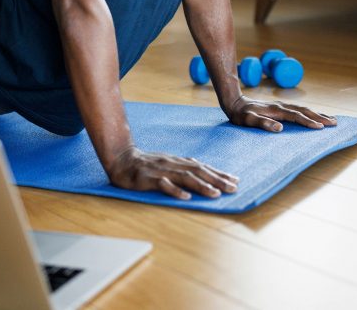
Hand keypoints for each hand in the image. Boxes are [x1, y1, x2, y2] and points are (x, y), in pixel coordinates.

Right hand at [106, 146, 239, 199]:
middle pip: (198, 172)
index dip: (219, 174)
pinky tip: (186, 197)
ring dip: (201, 185)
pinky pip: (163, 185)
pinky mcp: (148, 178)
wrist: (121, 159)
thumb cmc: (146, 164)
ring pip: (184, 178)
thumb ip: (183, 166)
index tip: (235, 181)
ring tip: (215, 193)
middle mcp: (172, 164)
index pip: (203, 167)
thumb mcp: (167, 162)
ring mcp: (161, 171)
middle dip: (217, 180)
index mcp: (178, 162)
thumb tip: (202, 169)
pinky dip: (175, 190)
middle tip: (232, 188)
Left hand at [224, 95, 336, 131]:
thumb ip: (263, 123)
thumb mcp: (248, 120)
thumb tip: (279, 128)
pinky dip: (310, 112)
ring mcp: (281, 106)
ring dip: (317, 114)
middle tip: (335, 123)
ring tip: (331, 119)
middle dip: (320, 117)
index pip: (296, 116)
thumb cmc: (241, 115)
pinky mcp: (280, 107)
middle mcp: (281, 106)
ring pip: (303, 109)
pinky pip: (299, 109)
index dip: (308, 122)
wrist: (235, 102)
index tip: (321, 127)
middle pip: (304, 111)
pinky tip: (314, 115)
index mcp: (276, 111)